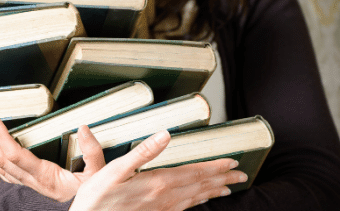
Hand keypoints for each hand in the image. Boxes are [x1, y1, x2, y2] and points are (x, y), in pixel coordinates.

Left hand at [0, 116, 104, 201]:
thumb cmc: (92, 198)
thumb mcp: (99, 174)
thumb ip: (92, 152)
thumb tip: (82, 129)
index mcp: (45, 177)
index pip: (15, 154)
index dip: (1, 136)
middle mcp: (32, 182)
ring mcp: (29, 186)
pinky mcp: (30, 186)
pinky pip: (5, 173)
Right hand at [69, 130, 247, 210]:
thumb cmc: (99, 197)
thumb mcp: (115, 169)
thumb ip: (143, 152)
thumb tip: (164, 135)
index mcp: (158, 182)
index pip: (195, 172)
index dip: (215, 166)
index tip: (233, 161)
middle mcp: (165, 197)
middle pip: (201, 186)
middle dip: (223, 179)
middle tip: (241, 174)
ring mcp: (163, 209)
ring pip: (196, 199)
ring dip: (214, 191)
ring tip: (229, 187)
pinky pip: (185, 208)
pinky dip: (198, 202)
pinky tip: (201, 200)